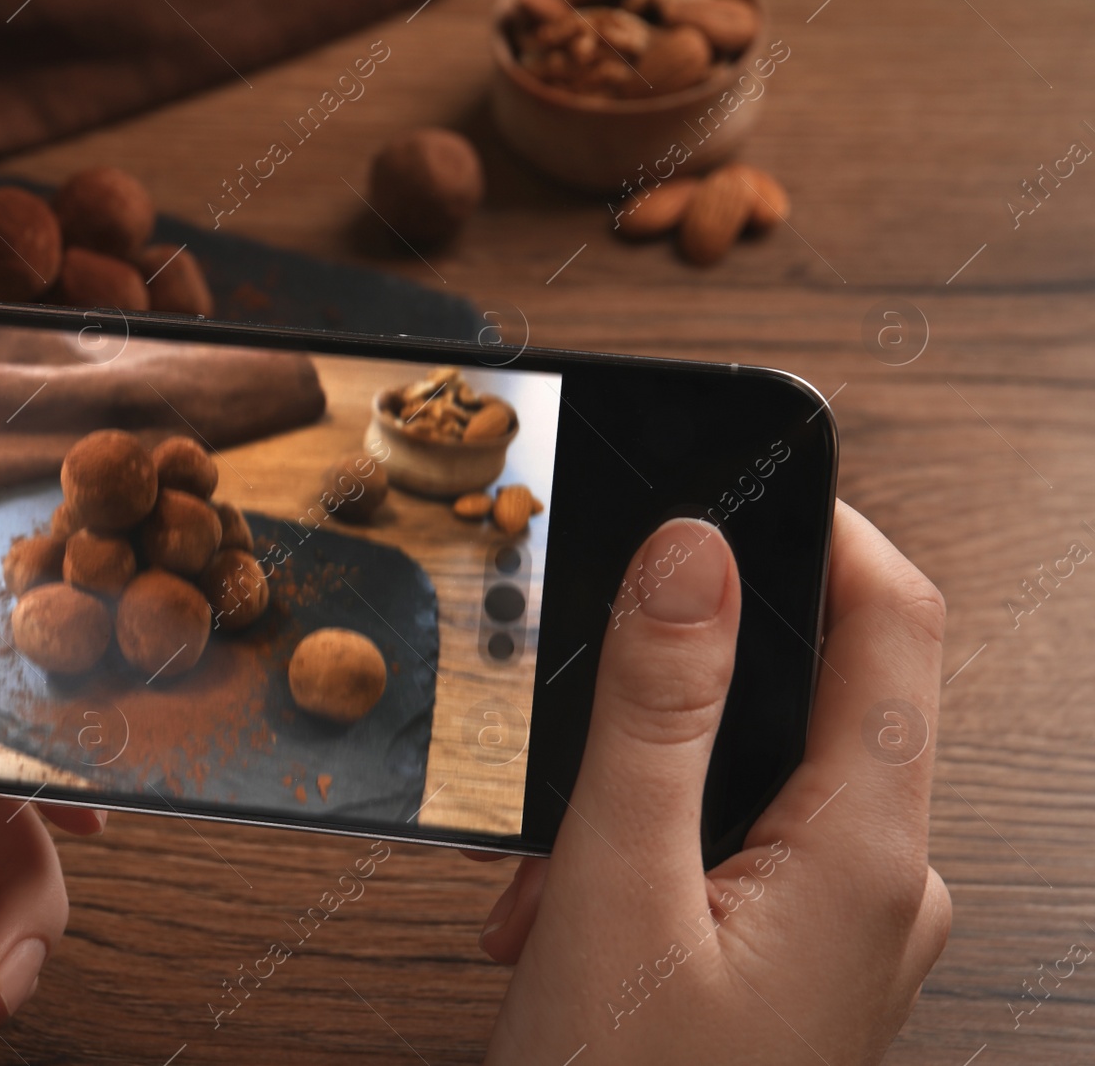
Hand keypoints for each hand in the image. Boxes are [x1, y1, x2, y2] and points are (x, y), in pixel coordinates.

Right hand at [478, 503, 949, 1063]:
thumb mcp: (617, 888)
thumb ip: (656, 715)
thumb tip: (690, 555)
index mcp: (864, 857)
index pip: (893, 622)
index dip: (825, 527)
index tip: (731, 480)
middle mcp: (880, 890)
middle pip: (805, 701)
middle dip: (668, 703)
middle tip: (570, 738)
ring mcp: (842, 931)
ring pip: (748, 785)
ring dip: (634, 799)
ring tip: (546, 879)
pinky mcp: (795, 959)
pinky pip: (733, 854)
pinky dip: (642, 858)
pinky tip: (566, 913)